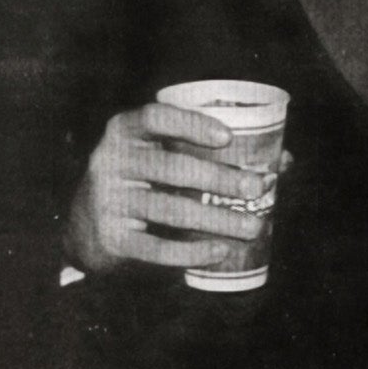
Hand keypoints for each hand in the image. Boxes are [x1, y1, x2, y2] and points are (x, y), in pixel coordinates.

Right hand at [66, 101, 271, 274]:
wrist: (84, 231)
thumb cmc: (139, 184)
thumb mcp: (159, 159)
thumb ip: (208, 154)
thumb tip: (283, 160)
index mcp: (123, 132)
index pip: (153, 117)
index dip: (191, 124)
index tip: (228, 137)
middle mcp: (109, 161)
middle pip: (172, 166)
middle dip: (220, 178)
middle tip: (257, 189)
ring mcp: (107, 201)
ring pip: (171, 209)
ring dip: (217, 218)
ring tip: (253, 226)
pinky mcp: (111, 239)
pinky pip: (156, 248)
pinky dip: (191, 252)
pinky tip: (219, 251)